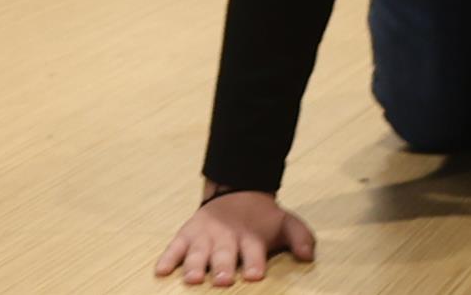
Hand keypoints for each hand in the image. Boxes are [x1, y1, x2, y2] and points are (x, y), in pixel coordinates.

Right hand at [152, 187, 316, 286]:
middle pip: (224, 254)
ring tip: (193, 279)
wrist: (238, 191)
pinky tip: (161, 271)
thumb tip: (309, 255)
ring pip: (198, 253)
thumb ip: (300, 238)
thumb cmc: (262, 220)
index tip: (255, 275)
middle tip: (223, 280)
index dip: (255, 263)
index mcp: (251, 237)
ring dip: (195, 265)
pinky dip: (168, 258)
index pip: (254, 251)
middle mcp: (227, 237)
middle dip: (223, 267)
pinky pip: (174, 247)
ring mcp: (205, 236)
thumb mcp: (286, 223)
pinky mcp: (186, 235)